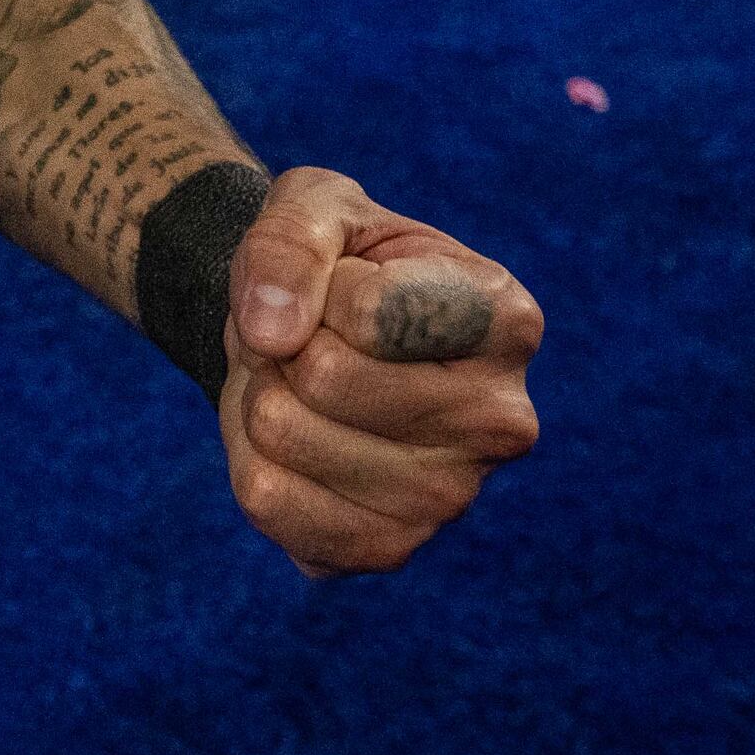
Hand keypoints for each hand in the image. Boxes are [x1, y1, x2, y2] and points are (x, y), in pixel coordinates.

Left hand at [211, 167, 540, 576]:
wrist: (309, 335)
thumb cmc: (333, 261)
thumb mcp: (313, 205)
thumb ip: (289, 239)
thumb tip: (273, 333)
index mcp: (507, 321)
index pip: (374, 311)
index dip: (327, 283)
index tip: (348, 281)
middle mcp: (502, 421)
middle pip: (324, 376)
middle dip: (284, 341)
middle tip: (311, 336)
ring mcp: (450, 499)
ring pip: (282, 435)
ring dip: (260, 393)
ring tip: (302, 383)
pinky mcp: (387, 549)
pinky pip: (266, 501)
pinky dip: (248, 455)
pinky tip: (296, 439)